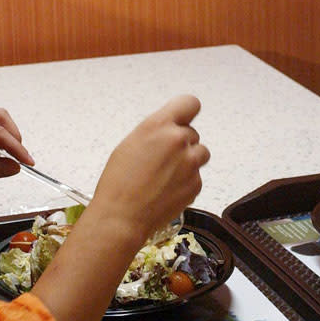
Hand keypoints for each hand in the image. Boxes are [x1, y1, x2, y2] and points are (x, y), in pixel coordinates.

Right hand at [90, 94, 208, 242]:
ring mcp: (190, 163)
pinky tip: (167, 189)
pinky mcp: (196, 184)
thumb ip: (156, 133)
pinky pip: (197, 176)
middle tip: (162, 159)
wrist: (121, 217)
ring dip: (189, 160)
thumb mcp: (131, 143)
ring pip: (201, 153)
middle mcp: (177, 140)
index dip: (187, 112)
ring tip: (166, 174)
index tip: (184, 119)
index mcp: (158, 126)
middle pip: (193, 133)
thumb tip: (168, 130)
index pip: (189, 103)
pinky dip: (186, 182)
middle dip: (182, 144)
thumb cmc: (118, 183)